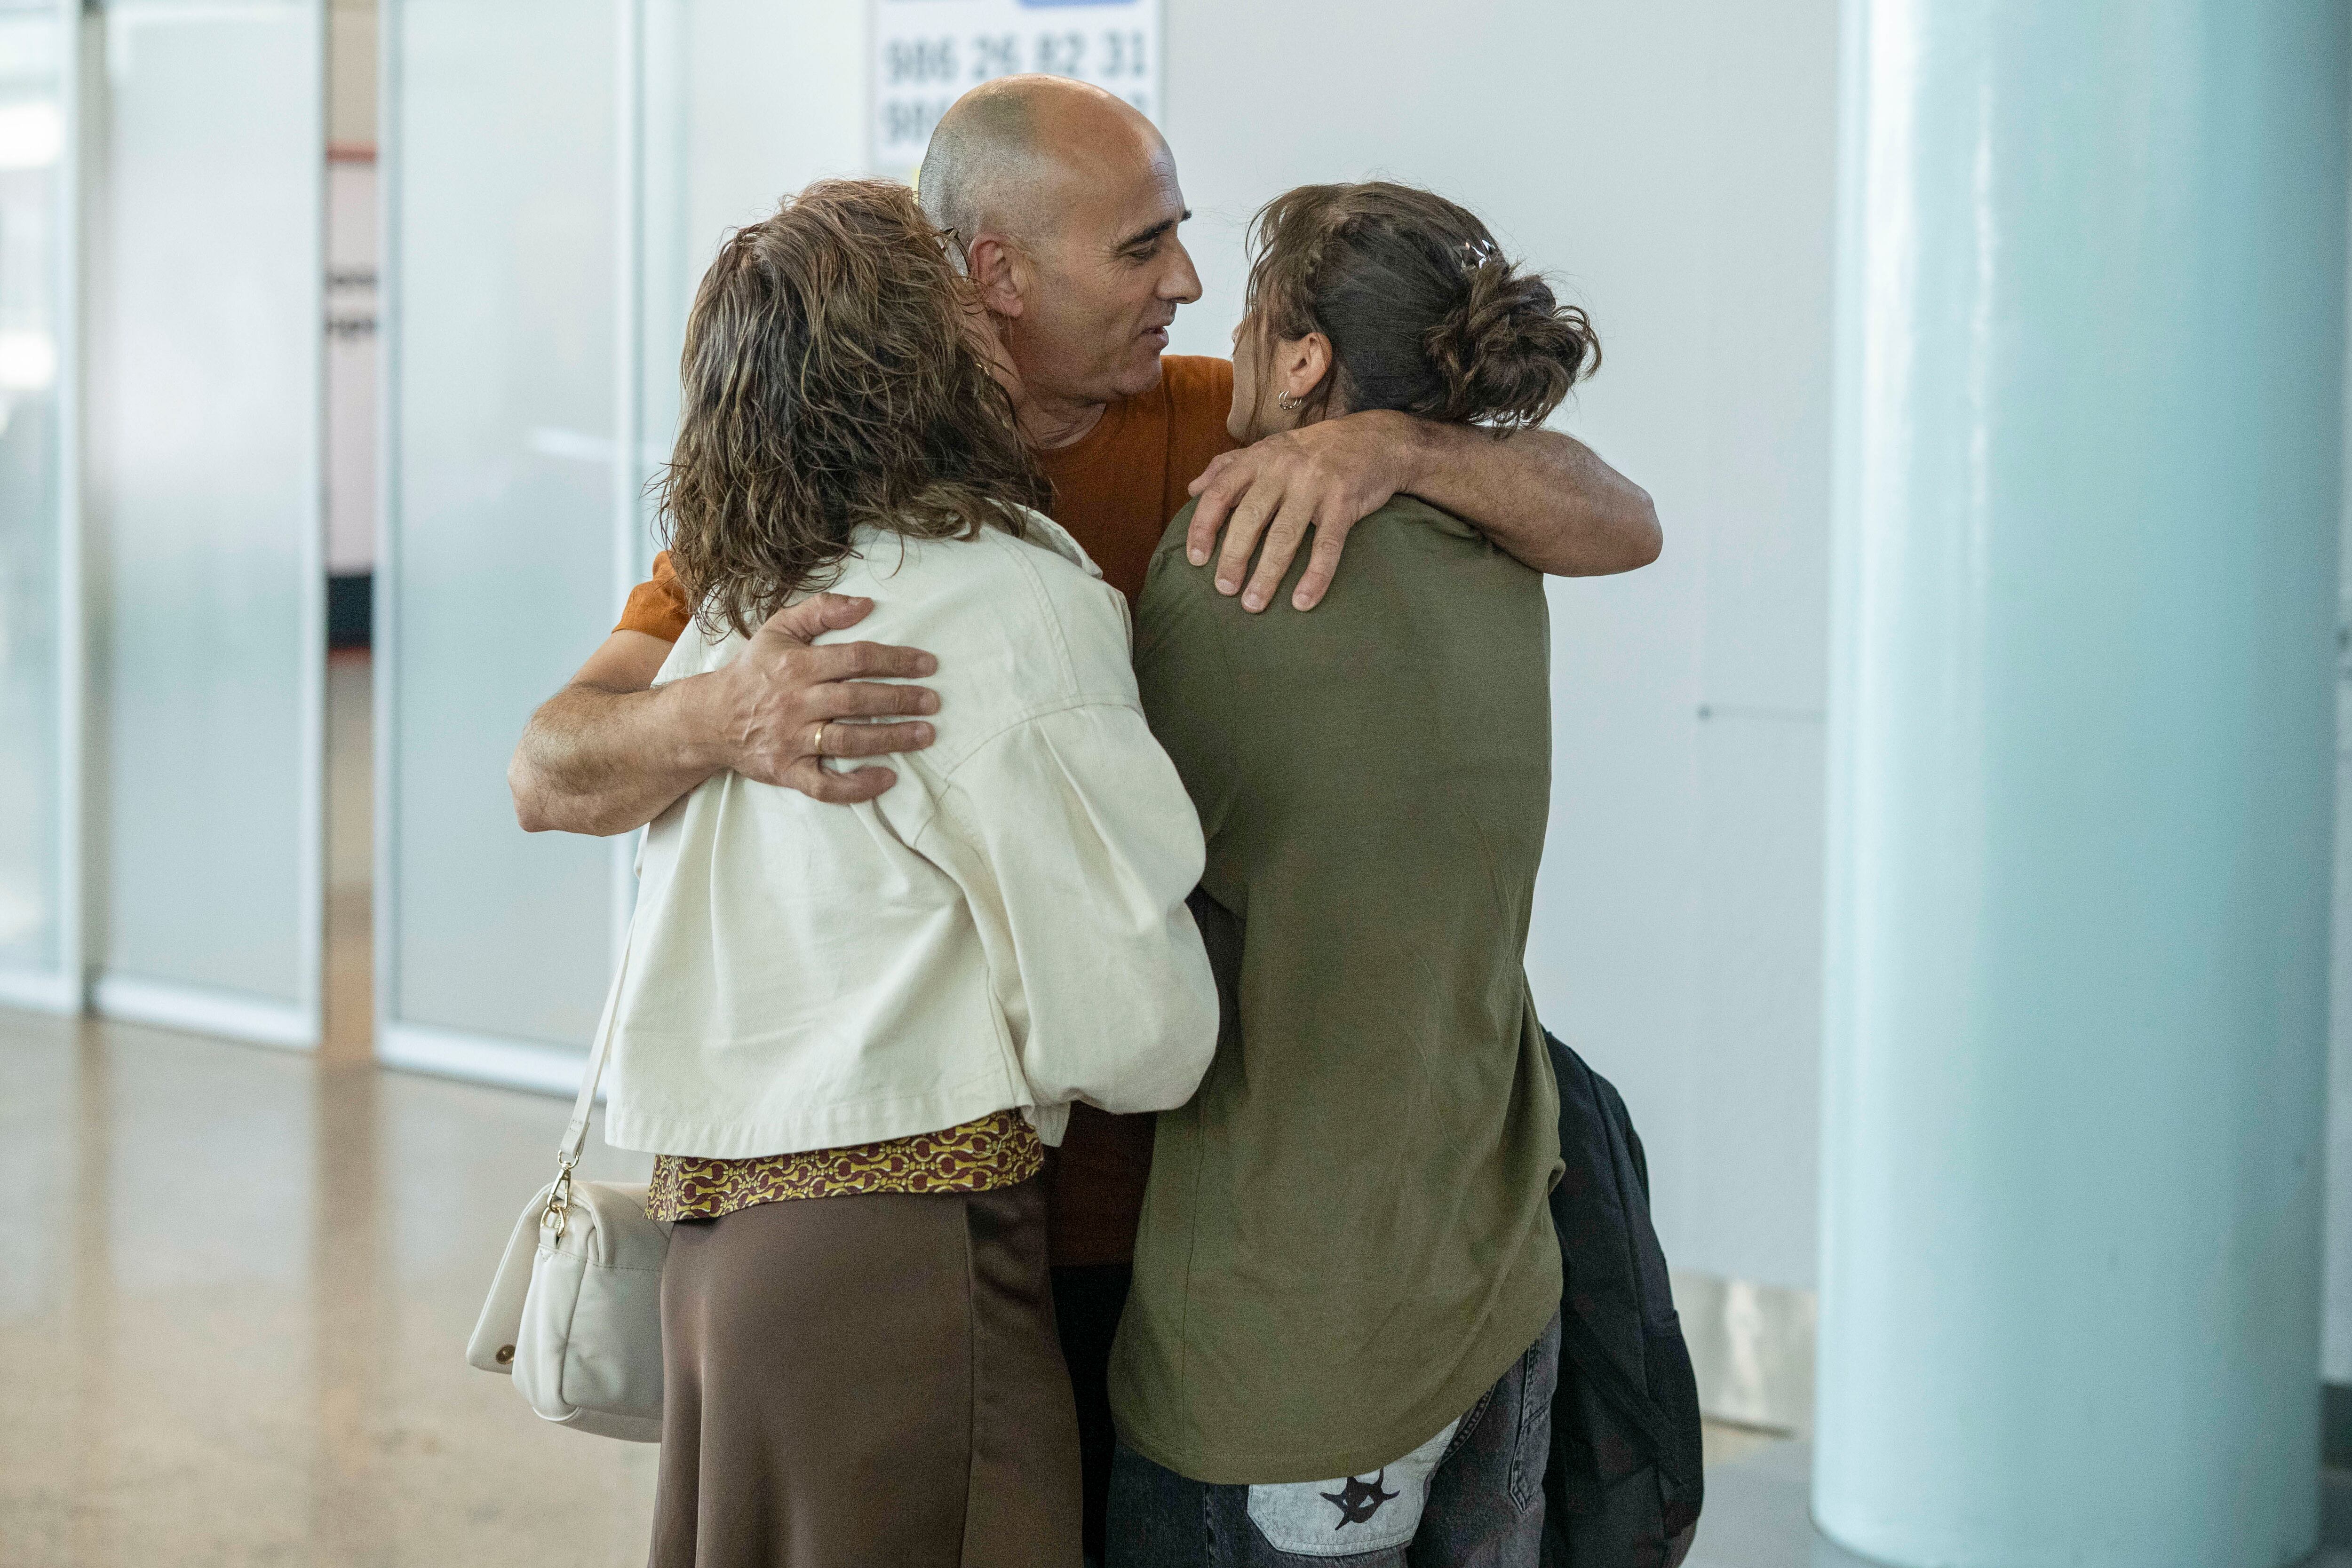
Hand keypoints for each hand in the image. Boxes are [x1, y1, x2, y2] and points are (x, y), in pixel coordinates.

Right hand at [702, 593, 940, 804]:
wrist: (710, 718)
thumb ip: (820, 611)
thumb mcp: (779, 629)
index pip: (856, 659)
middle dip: (901, 700)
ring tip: (925, 735)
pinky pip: (825, 786)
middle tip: (933, 702)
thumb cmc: (753, 671)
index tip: (928, 665)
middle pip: (857, 701)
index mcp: (797, 666)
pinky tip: (887, 778)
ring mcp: (791, 740)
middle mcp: (795, 703)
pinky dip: (857, 787)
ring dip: (891, 739)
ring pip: (848, 742)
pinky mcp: (787, 771)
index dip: (896, 661)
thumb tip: (866, 604)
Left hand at [1184, 410, 1418, 610]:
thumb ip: (1227, 466)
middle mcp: (1283, 469)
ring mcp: (1315, 485)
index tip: (1195, 559)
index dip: (1203, 526)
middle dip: (1233, 557)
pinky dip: (1316, 576)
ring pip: (1284, 536)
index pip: (1220, 492)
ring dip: (1267, 574)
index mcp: (1259, 458)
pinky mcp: (1344, 502)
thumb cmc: (1312, 451)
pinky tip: (1303, 602)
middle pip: (1250, 518)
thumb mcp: (1267, 449)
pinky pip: (1327, 545)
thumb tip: (1192, 489)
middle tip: (1224, 590)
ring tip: (1253, 604)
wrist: (1374, 440)